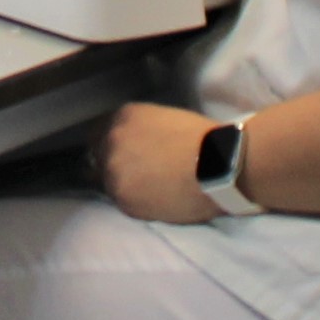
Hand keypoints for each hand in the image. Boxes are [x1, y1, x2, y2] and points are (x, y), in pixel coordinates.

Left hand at [97, 103, 217, 224]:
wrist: (219, 165)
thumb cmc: (203, 139)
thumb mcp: (164, 119)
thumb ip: (140, 130)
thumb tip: (135, 145)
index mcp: (123, 117)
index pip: (100, 132)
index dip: (112, 145)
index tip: (124, 155)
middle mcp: (111, 141)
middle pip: (100, 158)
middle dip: (116, 165)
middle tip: (140, 175)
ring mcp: (113, 172)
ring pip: (108, 182)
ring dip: (124, 185)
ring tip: (150, 190)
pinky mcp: (123, 200)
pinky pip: (122, 202)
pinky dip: (135, 203)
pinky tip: (155, 200)